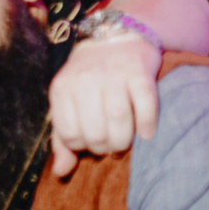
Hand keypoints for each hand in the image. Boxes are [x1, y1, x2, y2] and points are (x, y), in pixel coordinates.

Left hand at [48, 33, 159, 176]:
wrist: (115, 37)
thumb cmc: (89, 80)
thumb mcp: (68, 103)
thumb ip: (62, 139)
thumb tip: (61, 173)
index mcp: (62, 89)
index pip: (69, 134)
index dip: (82, 146)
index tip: (91, 143)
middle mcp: (84, 79)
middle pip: (96, 131)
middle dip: (105, 147)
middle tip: (111, 146)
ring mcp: (112, 73)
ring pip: (119, 120)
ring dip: (124, 141)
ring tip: (125, 143)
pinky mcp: (139, 70)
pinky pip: (145, 103)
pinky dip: (147, 124)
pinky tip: (146, 134)